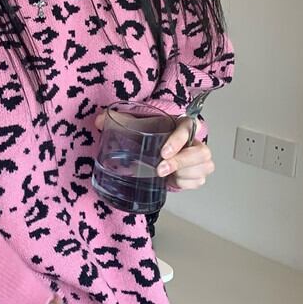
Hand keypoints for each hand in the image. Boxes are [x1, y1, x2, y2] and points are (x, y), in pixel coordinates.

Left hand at [94, 110, 214, 190]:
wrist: (159, 147)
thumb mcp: (136, 124)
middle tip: (159, 169)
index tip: (163, 152)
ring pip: (203, 168)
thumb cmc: (150, 133)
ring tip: (165, 175)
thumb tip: (99, 121)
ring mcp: (200, 158)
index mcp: (182, 124)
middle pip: (201, 153)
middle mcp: (195, 140)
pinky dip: (185, 183)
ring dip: (183, 174)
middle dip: (181, 163)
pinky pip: (199, 181)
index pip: (188, 128)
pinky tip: (172, 180)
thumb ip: (118, 120)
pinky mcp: (199, 172)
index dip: (178, 141)